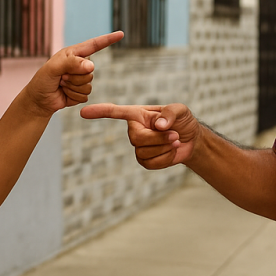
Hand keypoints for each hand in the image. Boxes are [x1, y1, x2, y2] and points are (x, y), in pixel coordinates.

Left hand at [24, 31, 123, 115]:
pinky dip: (73, 96)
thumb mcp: (52, 68)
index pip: (94, 45)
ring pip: (88, 84)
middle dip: (74, 77)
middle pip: (90, 71)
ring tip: (61, 85)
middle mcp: (79, 65)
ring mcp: (81, 79)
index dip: (108, 40)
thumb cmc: (42, 81)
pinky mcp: (81, 92)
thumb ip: (71, 64)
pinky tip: (64, 94)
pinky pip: (85, 95)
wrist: (39, 101)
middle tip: (61, 78)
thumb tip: (91, 66)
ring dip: (72, 87)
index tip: (121, 34)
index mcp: (73, 54)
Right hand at [79, 102, 200, 169]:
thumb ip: (170, 114)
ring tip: (175, 141)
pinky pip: (150, 164)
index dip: (100, 112)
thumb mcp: (180, 110)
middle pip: (136, 138)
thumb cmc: (183, 121)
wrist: (191, 140)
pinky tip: (172, 152)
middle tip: (175, 135)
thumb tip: (158, 125)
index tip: (83, 112)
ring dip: (165, 148)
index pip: (115, 112)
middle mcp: (134, 130)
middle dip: (158, 139)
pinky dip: (166, 159)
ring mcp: (138, 147)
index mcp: (138, 114)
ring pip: (144, 152)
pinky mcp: (145, 161)